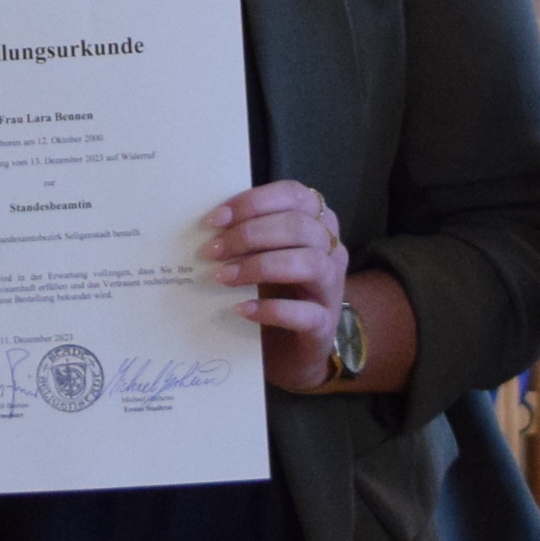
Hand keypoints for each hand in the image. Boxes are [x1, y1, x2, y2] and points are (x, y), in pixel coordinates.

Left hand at [209, 182, 406, 392]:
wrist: (293, 345)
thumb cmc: (276, 290)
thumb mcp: (263, 255)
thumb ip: (248, 236)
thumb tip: (207, 228)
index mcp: (317, 222)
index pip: (294, 195)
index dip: (254, 202)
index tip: (215, 219)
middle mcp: (332, 249)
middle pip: (298, 226)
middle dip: (249, 235)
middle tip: (211, 252)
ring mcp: (333, 287)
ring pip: (309, 263)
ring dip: (259, 266)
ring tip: (223, 277)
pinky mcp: (326, 324)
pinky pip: (305, 313)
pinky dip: (271, 309)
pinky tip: (242, 310)